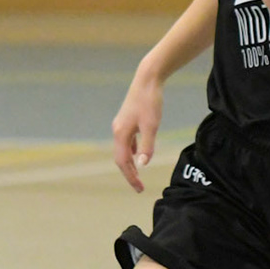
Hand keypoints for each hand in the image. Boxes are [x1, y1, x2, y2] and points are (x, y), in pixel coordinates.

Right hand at [111, 74, 163, 192]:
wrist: (147, 80)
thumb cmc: (150, 102)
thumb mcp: (152, 125)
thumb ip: (147, 146)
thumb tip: (142, 165)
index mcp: (121, 134)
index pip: (123, 162)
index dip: (130, 177)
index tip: (139, 189)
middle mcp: (117, 130)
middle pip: (120, 158)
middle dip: (129, 173)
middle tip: (139, 187)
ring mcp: (121, 125)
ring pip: (123, 150)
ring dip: (129, 163)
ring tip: (137, 174)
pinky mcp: (127, 120)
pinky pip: (126, 141)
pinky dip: (131, 151)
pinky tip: (137, 154)